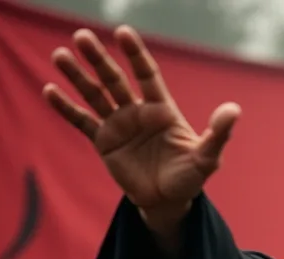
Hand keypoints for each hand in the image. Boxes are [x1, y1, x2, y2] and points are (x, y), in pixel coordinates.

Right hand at [42, 25, 239, 233]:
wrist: (168, 201)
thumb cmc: (190, 177)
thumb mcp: (207, 157)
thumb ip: (218, 133)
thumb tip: (234, 109)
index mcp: (162, 110)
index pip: (147, 75)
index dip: (135, 54)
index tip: (123, 32)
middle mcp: (138, 112)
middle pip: (115, 79)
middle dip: (99, 59)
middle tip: (82, 36)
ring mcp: (119, 125)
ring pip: (95, 95)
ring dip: (77, 76)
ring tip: (60, 55)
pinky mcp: (104, 143)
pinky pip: (82, 122)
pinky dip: (66, 108)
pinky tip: (49, 90)